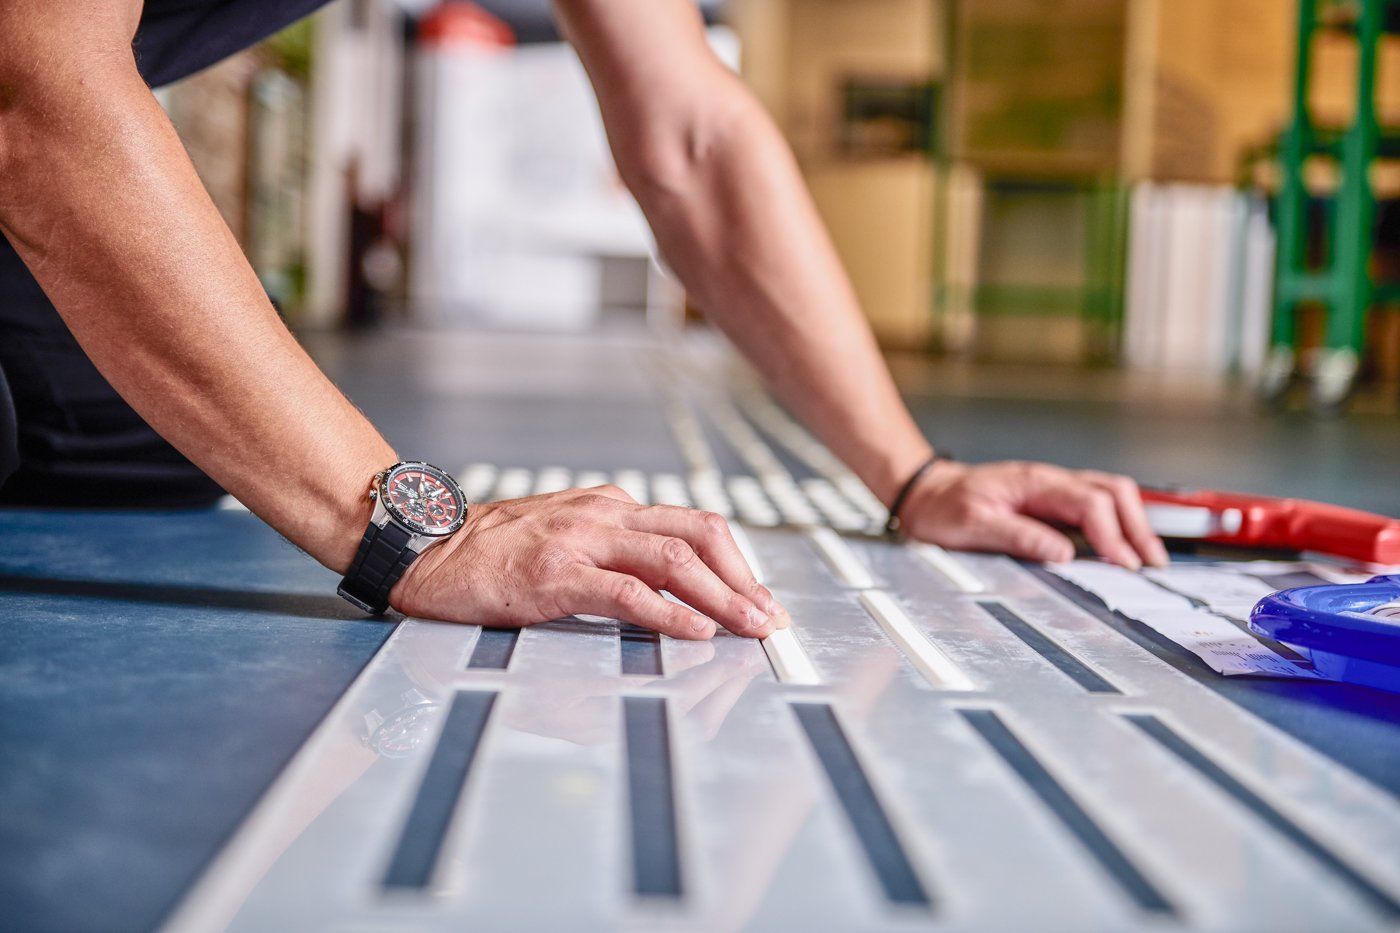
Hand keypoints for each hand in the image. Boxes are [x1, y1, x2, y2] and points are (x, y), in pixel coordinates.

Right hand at [390, 485, 788, 639]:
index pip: (694, 525)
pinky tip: (695, 632)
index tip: (759, 597)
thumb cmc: (491, 551)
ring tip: (750, 627)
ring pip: (674, 561)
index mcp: (611, 505)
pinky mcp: (557, 574)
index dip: (737, 563)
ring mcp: (581, 540)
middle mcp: (604, 514)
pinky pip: (628, 592)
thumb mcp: (565, 535)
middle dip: (744, 579)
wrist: (426, 549)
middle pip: (699, 535)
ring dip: (723, 598)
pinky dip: (671, 613)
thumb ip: (613, 551)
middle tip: (771, 617)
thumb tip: (671, 590)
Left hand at [898, 460, 1168, 568]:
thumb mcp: (972, 524)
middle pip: (1113, 492)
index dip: (1112, 534)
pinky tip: (1122, 545)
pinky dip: (1117, 523)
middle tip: (1152, 564)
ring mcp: (1053, 488)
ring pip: (1110, 494)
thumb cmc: (943, 506)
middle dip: (1138, 527)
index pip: (1090, 503)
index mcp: (1035, 482)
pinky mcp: (1051, 500)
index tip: (1123, 564)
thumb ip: (1018, 537)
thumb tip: (1062, 554)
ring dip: (1133, 523)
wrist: (925, 491)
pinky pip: (1095, 504)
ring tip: (1147, 557)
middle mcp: (1050, 480)